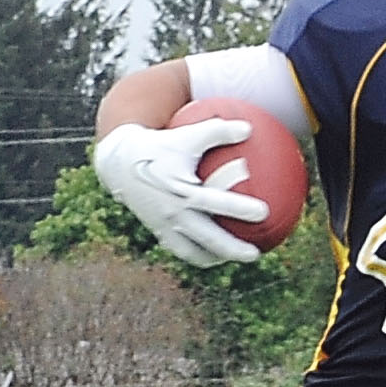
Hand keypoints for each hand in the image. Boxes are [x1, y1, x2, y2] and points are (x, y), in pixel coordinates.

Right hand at [93, 120, 268, 267]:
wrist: (120, 162)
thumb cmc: (159, 145)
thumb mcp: (187, 135)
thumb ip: (217, 131)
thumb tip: (249, 128)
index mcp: (183, 191)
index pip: (216, 203)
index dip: (240, 209)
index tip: (264, 213)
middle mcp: (174, 212)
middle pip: (208, 239)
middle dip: (233, 250)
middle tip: (255, 255)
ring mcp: (164, 225)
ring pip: (192, 252)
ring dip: (214, 258)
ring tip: (232, 258)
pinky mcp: (157, 231)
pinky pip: (180, 249)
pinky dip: (197, 254)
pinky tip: (211, 252)